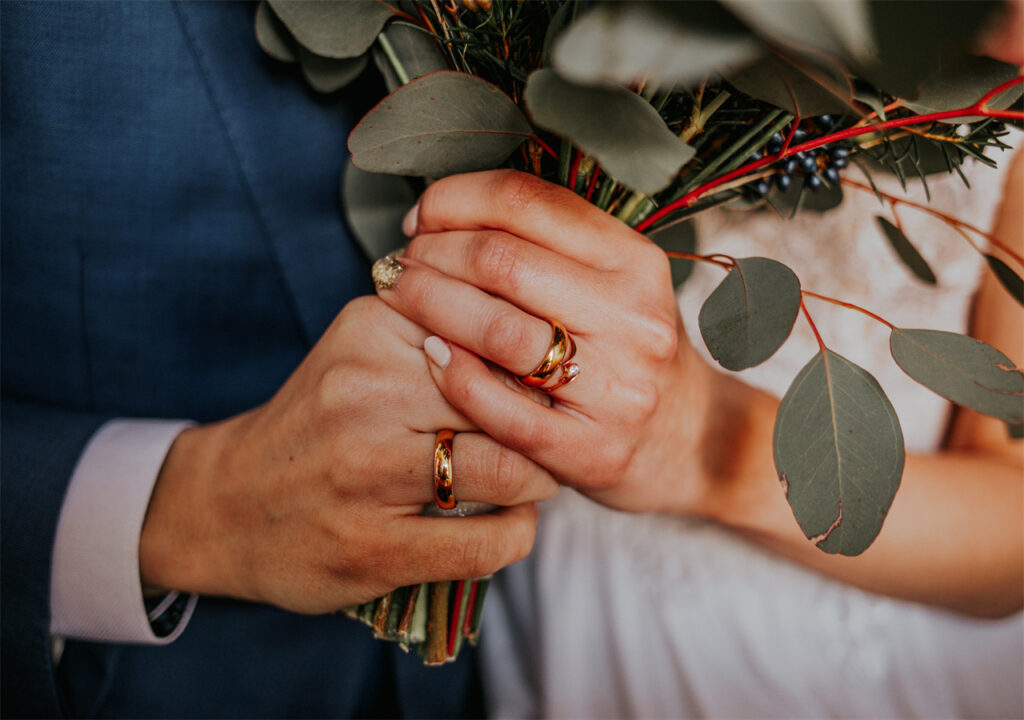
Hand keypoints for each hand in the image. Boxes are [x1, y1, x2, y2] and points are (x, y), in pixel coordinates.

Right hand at [139, 296, 554, 613]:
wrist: (225, 505)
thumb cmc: (318, 425)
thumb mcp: (364, 350)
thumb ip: (441, 331)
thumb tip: (542, 342)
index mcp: (371, 330)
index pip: (495, 332)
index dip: (535, 364)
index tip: (543, 384)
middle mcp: (365, 394)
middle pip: (509, 399)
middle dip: (544, 424)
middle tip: (550, 438)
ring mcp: (365, 474)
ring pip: (508, 469)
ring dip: (537, 480)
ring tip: (530, 480)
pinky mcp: (372, 547)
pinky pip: (486, 542)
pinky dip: (516, 534)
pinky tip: (506, 524)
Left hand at [375, 170, 715, 512]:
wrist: (687, 441)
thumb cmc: (629, 353)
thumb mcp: (614, 284)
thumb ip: (550, 245)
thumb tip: (448, 209)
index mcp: (634, 262)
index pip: (527, 201)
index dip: (456, 199)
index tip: (423, 217)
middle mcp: (633, 318)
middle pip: (501, 260)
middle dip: (432, 253)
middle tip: (401, 263)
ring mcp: (616, 387)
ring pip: (497, 329)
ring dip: (429, 305)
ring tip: (401, 298)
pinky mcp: (590, 449)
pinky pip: (500, 406)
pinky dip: (453, 375)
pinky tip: (431, 355)